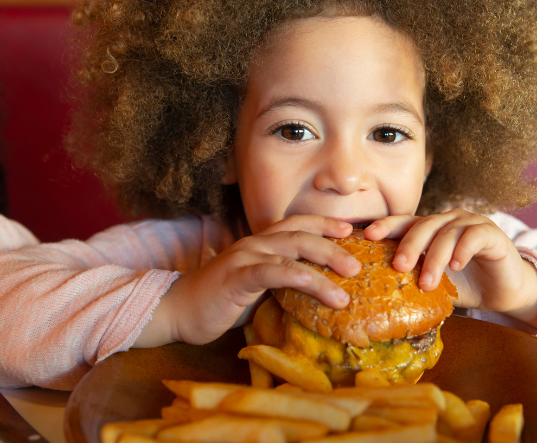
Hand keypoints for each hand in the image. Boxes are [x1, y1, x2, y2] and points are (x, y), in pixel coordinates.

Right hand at [134, 216, 359, 346]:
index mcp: (261, 243)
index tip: (352, 230)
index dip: (325, 224)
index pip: (298, 225)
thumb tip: (315, 290)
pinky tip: (315, 283)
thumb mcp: (257, 289)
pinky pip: (271, 272)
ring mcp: (245, 257)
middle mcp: (255, 244)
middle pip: (302, 235)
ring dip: (324, 263)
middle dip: (334, 246)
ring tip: (348, 283)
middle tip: (359, 264)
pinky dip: (296, 275)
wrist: (177, 311)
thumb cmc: (220, 302)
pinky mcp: (236, 277)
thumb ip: (281, 282)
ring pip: (292, 251)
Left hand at [364, 209, 536, 327]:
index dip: (387, 226)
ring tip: (428, 283)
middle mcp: (448, 221)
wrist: (504, 291)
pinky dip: (463, 250)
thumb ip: (413, 281)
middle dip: (409, 246)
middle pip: (423, 225)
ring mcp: (470, 223)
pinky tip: (456, 266)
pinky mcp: (491, 233)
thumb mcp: (434, 283)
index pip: (405, 222)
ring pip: (447, 233)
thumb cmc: (466, 285)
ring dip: (435, 258)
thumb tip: (379, 295)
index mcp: (430, 229)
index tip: (368, 236)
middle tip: (399, 266)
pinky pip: (473, 236)